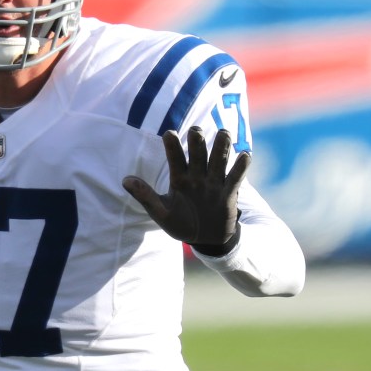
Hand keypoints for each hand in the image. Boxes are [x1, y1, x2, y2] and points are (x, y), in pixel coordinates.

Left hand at [122, 127, 248, 249]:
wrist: (205, 239)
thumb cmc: (181, 223)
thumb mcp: (161, 212)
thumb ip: (145, 196)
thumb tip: (125, 180)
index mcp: (179, 179)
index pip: (175, 159)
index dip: (173, 146)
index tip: (169, 134)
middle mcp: (197, 176)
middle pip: (198, 154)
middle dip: (198, 142)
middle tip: (196, 131)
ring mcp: (214, 183)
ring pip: (218, 160)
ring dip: (222, 147)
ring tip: (223, 133)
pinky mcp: (228, 193)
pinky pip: (235, 177)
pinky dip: (240, 167)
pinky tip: (245, 155)